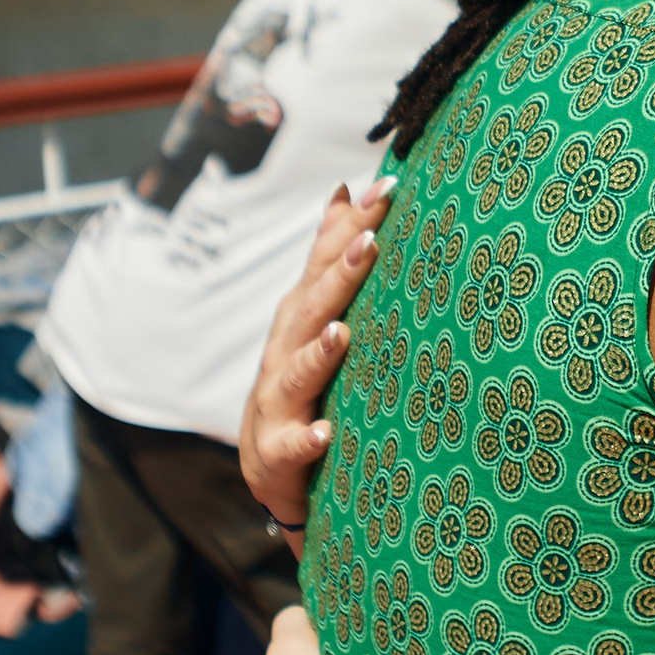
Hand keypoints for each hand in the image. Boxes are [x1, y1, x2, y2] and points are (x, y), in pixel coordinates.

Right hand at [237, 181, 390, 528]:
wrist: (268, 466)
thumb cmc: (302, 381)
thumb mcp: (314, 315)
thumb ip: (329, 258)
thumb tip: (345, 189)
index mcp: (300, 317)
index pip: (325, 263)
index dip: (350, 225)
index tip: (386, 187)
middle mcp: (285, 351)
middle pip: (312, 307)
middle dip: (339, 273)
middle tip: (369, 238)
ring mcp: (278, 401)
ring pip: (298, 373)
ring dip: (318, 352)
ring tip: (341, 333)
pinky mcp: (278, 452)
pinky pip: (292, 447)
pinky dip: (307, 440)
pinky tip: (325, 434)